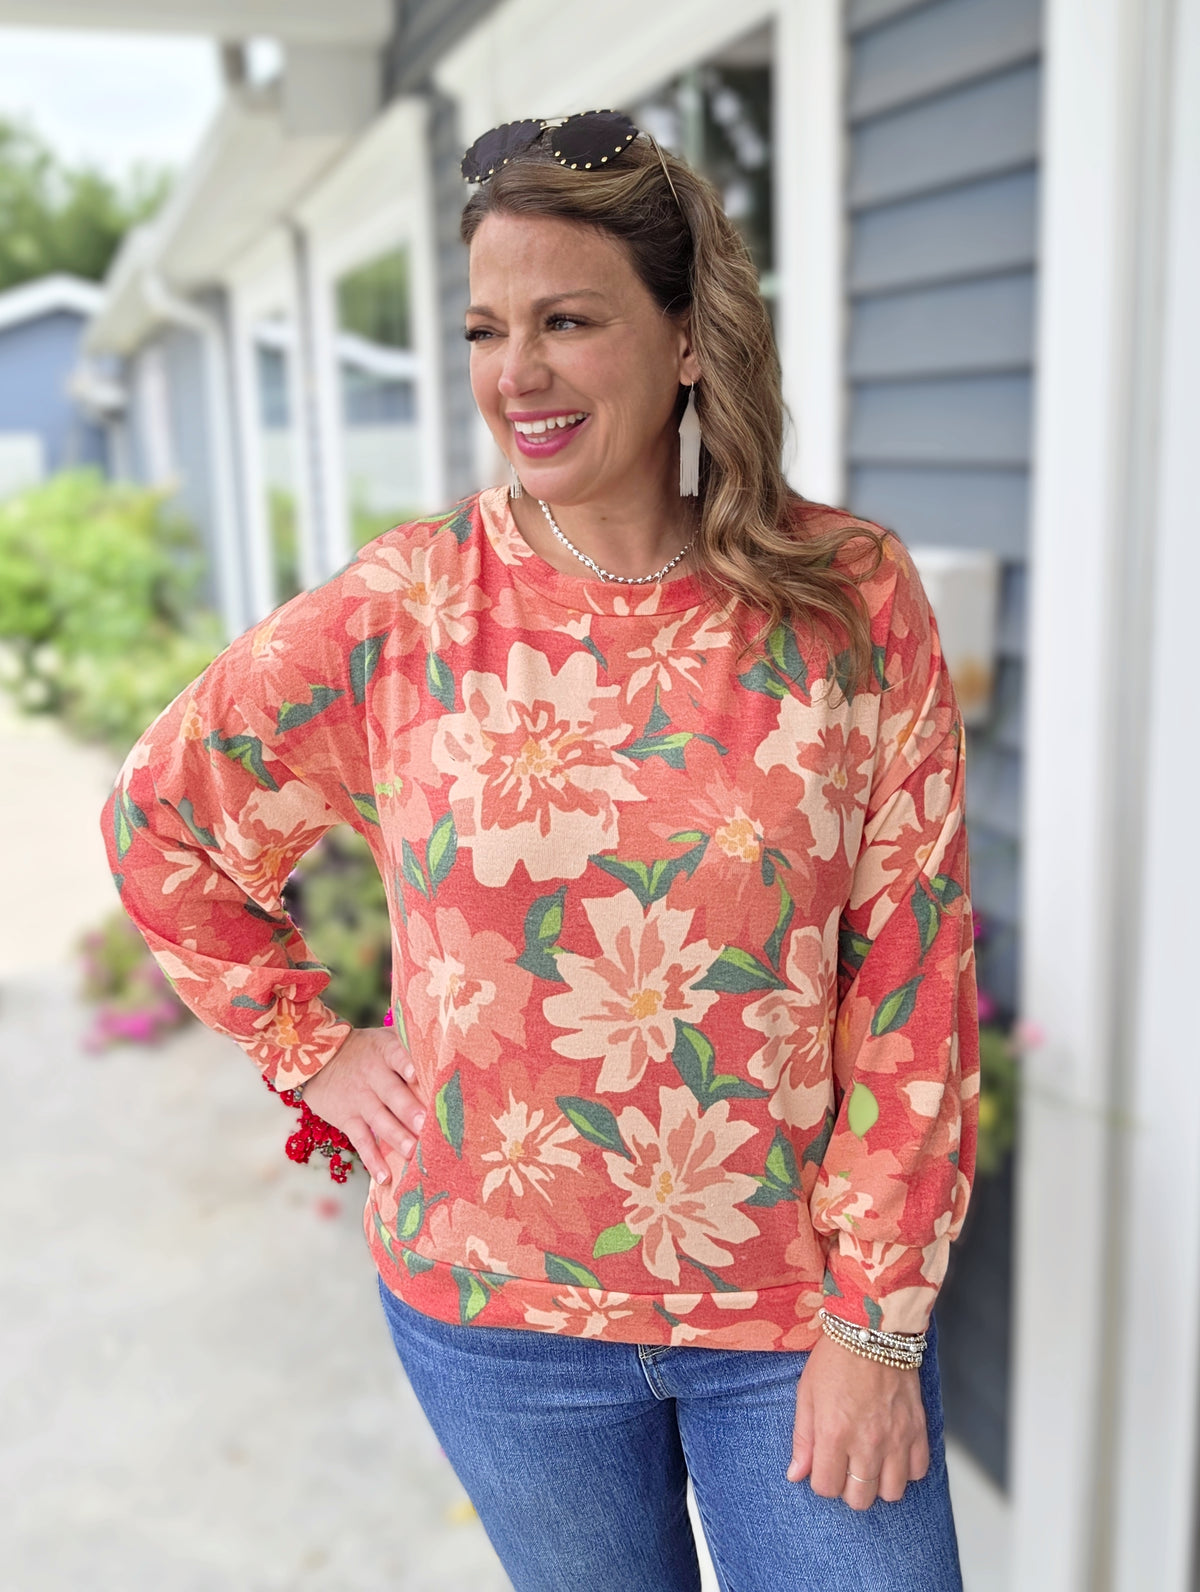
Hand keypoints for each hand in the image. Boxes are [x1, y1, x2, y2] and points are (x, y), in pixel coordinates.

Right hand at [300, 1027, 426, 1184]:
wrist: (319, 1059)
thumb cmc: (365, 1050)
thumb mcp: (383, 1038)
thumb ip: (410, 1042)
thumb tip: (448, 1038)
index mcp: (385, 1052)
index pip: (396, 1055)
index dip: (405, 1064)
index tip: (416, 1074)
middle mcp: (372, 1076)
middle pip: (392, 1093)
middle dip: (409, 1110)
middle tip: (425, 1125)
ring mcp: (359, 1099)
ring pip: (379, 1120)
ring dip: (396, 1137)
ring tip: (413, 1152)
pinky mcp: (347, 1119)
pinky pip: (361, 1141)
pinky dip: (372, 1160)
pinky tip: (385, 1177)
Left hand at [788, 1332, 928, 1509]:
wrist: (873, 1330)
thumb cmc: (835, 1358)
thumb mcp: (807, 1393)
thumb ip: (803, 1438)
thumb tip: (796, 1475)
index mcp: (834, 1433)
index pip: (826, 1488)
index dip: (821, 1481)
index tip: (823, 1465)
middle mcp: (867, 1442)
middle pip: (860, 1500)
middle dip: (848, 1489)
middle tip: (846, 1467)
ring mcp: (896, 1438)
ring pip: (892, 1493)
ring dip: (878, 1484)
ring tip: (870, 1463)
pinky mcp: (918, 1429)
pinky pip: (918, 1471)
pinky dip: (905, 1469)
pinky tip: (892, 1452)